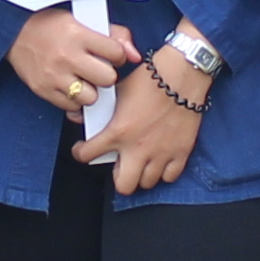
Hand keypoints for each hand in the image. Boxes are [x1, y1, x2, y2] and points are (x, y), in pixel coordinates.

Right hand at [14, 6, 136, 117]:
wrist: (13, 33)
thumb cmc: (51, 25)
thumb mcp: (82, 20)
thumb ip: (114, 35)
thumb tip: (134, 56)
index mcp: (77, 34)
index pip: (115, 53)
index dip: (116, 55)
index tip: (109, 53)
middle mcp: (66, 56)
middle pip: (107, 79)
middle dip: (106, 74)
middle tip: (97, 68)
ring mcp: (54, 76)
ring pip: (91, 97)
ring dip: (91, 90)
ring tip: (83, 79)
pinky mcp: (44, 90)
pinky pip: (72, 106)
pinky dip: (74, 99)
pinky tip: (70, 86)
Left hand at [80, 78, 199, 194]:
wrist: (181, 75)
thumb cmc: (149, 79)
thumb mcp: (117, 90)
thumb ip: (99, 108)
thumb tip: (78, 116)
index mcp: (118, 132)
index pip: (87, 155)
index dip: (81, 154)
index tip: (83, 151)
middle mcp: (138, 148)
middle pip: (124, 186)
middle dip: (118, 177)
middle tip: (119, 165)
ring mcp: (161, 153)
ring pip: (147, 183)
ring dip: (141, 174)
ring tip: (140, 162)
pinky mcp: (181, 152)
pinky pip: (170, 177)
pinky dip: (164, 172)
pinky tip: (160, 161)